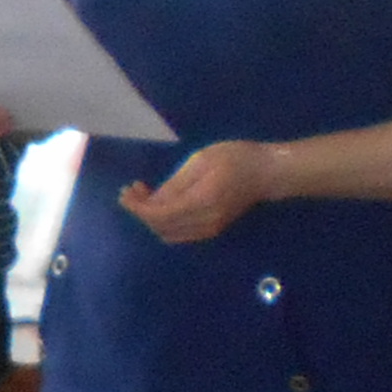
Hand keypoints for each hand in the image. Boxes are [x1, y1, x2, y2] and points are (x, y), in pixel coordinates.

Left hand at [122, 140, 282, 244]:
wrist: (267, 173)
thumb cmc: (236, 158)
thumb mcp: (201, 160)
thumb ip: (175, 184)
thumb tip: (150, 201)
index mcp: (202, 202)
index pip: (159, 215)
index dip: (137, 208)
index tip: (125, 194)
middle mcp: (204, 222)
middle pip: (160, 228)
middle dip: (140, 212)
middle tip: (131, 191)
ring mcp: (209, 230)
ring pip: (168, 233)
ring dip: (150, 218)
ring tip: (142, 195)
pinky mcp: (211, 230)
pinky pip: (179, 233)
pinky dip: (163, 222)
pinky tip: (160, 204)